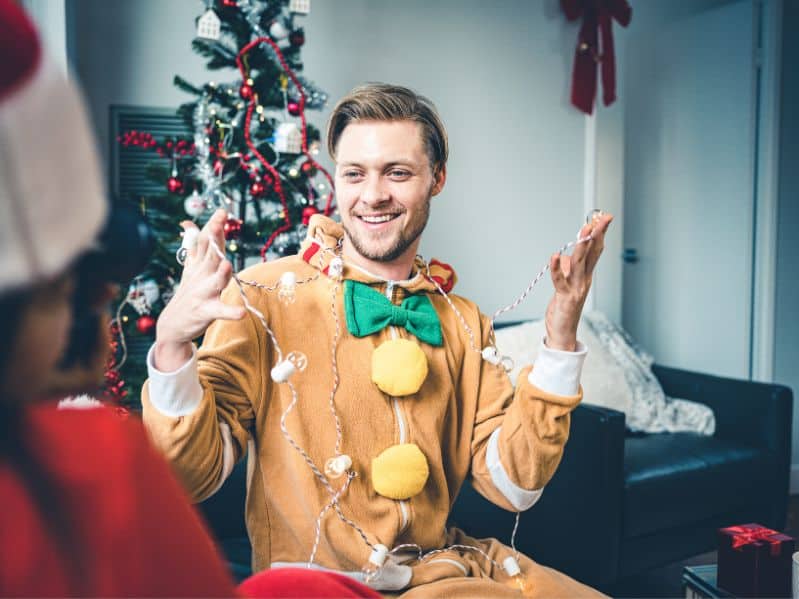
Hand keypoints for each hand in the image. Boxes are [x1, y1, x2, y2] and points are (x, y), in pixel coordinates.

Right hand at [153, 209, 245, 370]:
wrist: (172, 324)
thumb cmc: (189, 293)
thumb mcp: (191, 268)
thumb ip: (195, 245)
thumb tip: (189, 223)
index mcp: (199, 265)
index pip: (206, 242)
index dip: (213, 226)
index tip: (222, 211)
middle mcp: (201, 277)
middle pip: (209, 255)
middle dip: (214, 239)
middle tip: (219, 223)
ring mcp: (203, 294)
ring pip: (214, 282)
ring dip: (220, 274)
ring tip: (227, 264)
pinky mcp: (206, 312)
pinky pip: (220, 312)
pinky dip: (230, 312)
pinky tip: (241, 313)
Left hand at [545, 213, 612, 350]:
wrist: (562, 333)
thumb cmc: (564, 308)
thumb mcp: (565, 284)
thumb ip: (567, 270)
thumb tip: (562, 256)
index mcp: (586, 275)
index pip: (595, 250)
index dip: (599, 234)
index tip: (604, 218)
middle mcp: (584, 280)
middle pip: (592, 253)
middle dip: (595, 235)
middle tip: (600, 219)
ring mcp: (576, 288)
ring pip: (579, 263)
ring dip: (581, 247)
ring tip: (584, 231)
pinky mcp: (565, 297)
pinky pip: (560, 280)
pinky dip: (556, 268)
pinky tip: (554, 256)